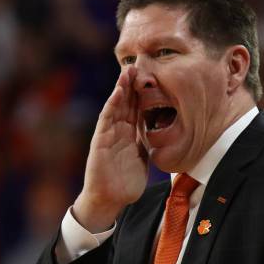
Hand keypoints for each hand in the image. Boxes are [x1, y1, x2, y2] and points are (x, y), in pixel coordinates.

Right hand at [73, 67, 147, 232]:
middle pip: (126, 103)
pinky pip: (106, 120)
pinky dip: (112, 105)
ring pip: (116, 107)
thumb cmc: (125, 183)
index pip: (137, 109)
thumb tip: (164, 134)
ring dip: (121, 89)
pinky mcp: (100, 141)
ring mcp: (108, 135)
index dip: (144, 93)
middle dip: (132, 85)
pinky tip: (118, 92)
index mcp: (130, 136)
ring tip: (127, 71)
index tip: (152, 76)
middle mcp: (119, 132)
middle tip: (140, 64)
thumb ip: (148, 144)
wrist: (110, 200)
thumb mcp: (143, 159)